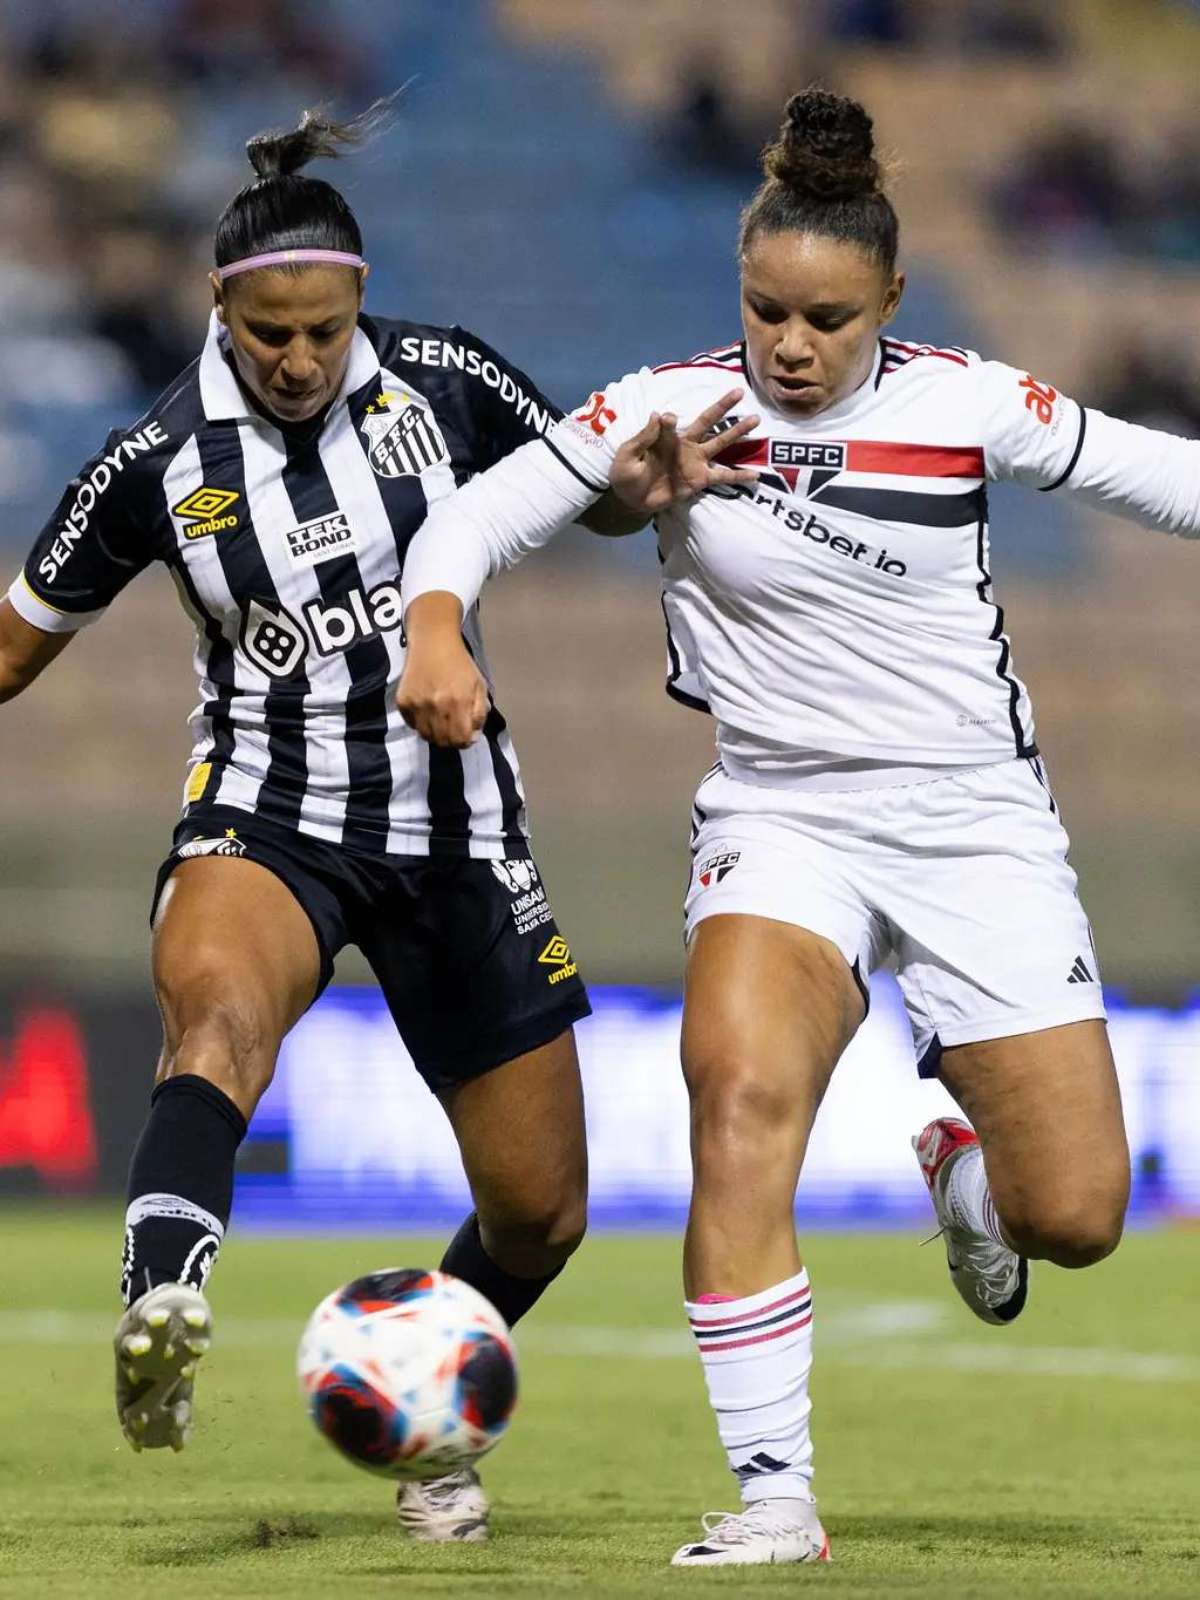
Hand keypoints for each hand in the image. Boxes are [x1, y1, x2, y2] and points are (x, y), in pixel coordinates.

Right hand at [395, 593, 489, 747]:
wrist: (433, 641)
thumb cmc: (460, 664)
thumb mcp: (479, 686)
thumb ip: (479, 713)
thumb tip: (472, 737)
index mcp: (458, 702)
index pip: (460, 740)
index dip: (466, 741)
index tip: (467, 734)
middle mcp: (436, 706)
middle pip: (442, 742)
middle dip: (451, 740)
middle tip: (453, 728)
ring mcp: (417, 705)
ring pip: (426, 736)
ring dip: (435, 734)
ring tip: (440, 720)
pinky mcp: (403, 702)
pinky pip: (412, 725)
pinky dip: (420, 723)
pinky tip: (427, 710)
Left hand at [608, 388, 759, 515]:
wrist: (631, 500)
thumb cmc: (626, 474)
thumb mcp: (628, 454)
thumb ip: (644, 437)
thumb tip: (659, 414)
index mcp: (665, 437)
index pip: (671, 423)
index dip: (669, 421)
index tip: (667, 419)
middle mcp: (685, 445)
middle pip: (707, 422)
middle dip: (723, 407)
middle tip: (739, 392)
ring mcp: (695, 462)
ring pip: (720, 443)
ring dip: (738, 432)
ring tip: (756, 420)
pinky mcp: (700, 480)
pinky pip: (723, 477)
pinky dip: (739, 476)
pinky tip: (756, 475)